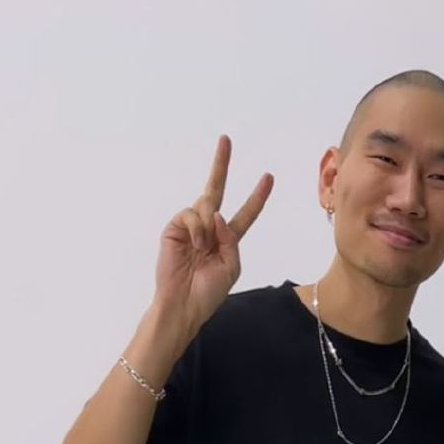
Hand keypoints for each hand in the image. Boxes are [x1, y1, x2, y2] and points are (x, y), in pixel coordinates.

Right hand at [154, 134, 273, 333]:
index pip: (245, 214)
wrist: (184, 304)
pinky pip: (191, 214)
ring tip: (203, 249)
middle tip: (226, 139)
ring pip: (206, 205)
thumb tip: (217, 214)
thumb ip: (231, 239)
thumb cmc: (208, 292)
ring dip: (209, 226)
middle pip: (216, 191)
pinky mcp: (175, 227)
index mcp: (226, 240)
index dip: (257, 197)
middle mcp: (209, 228)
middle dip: (221, 164)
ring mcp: (191, 227)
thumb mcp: (231, 267)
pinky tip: (195, 245)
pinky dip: (198, 228)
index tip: (268, 177)